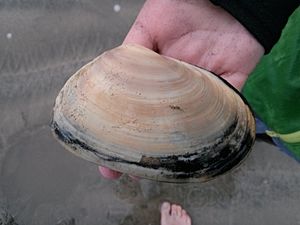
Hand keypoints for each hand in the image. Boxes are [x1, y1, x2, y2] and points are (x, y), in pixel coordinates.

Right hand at [99, 0, 263, 178]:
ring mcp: (203, 92)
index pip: (137, 111)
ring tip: (158, 172)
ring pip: (190, 129)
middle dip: (145, 153)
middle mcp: (178, 91)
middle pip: (162, 127)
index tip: (105, 158)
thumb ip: (132, 52)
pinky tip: (202, 156)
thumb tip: (113, 77)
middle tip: (128, 173)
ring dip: (176, 153)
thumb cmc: (181, 8)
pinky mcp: (230, 87)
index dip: (120, 134)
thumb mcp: (147, 28)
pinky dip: (218, 133)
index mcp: (158, 79)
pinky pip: (227, 115)